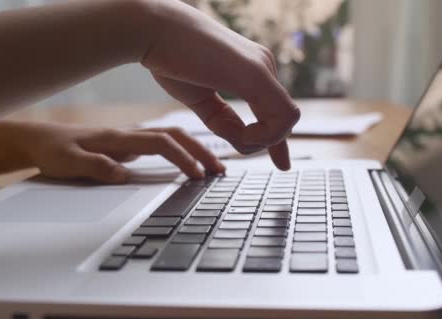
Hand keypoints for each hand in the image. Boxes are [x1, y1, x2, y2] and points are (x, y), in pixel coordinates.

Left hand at [19, 122, 224, 183]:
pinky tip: (189, 162)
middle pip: (174, 135)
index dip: (182, 158)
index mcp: (117, 138)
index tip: (196, 175)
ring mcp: (129, 140)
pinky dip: (182, 151)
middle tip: (220, 170)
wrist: (38, 139)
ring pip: (171, 137)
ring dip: (194, 149)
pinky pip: (163, 144)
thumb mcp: (66, 162)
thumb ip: (94, 166)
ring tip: (212, 167)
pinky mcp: (128, 146)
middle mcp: (128, 136)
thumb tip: (123, 175)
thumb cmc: (52, 151)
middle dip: (200, 150)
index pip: (160, 143)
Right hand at [141, 0, 300, 169]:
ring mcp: (263, 68)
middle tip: (279, 164)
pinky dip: (267, 135)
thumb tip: (242, 141)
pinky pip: (283, 116)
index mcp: (250, 69)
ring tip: (238, 139)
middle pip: (284, 116)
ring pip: (287, 119)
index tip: (281, 162)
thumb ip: (223, 120)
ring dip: (265, 140)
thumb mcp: (201, 99)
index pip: (275, 109)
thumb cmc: (170, 58)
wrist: (153, 31)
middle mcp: (263, 66)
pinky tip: (243, 135)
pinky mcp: (258, 74)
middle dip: (277, 144)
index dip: (278, 138)